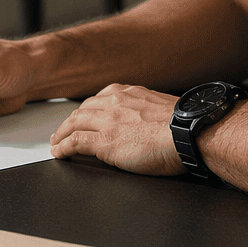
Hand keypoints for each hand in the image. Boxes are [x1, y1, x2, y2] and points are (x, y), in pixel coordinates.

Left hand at [49, 84, 184, 175]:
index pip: (101, 99)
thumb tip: (151, 123)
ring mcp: (108, 121)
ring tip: (56, 142)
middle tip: (63, 131)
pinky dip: (63, 147)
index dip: (89, 109)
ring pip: (75, 123)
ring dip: (62, 133)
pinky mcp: (104, 141)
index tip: (85, 116)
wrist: (191, 133)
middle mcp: (116, 102)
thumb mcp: (163, 109)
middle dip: (71, 120)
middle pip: (83, 110)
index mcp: (131, 93)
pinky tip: (58, 152)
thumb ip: (149, 111)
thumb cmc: (186, 125)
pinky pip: (75, 142)